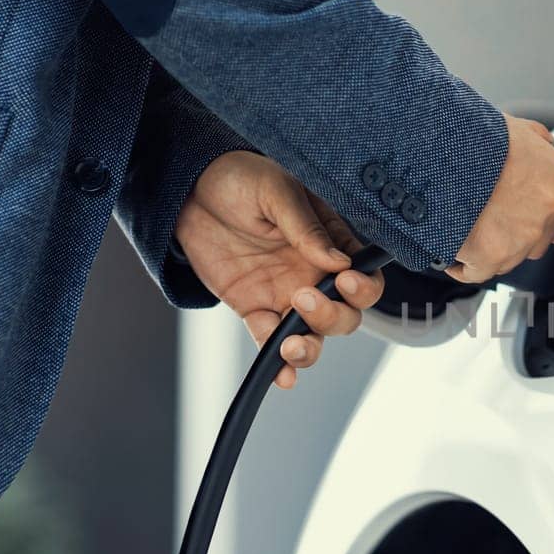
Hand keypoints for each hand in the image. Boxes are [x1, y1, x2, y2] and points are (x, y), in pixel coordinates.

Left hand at [175, 151, 383, 388]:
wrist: (188, 189)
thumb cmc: (241, 178)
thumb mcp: (277, 190)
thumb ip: (307, 227)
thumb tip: (338, 261)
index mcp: (332, 242)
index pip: (365, 276)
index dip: (364, 288)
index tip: (345, 282)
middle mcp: (315, 274)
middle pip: (345, 314)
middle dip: (333, 318)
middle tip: (303, 300)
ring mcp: (286, 294)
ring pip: (313, 335)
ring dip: (310, 348)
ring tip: (291, 346)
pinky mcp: (254, 308)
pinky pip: (270, 341)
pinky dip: (277, 363)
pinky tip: (281, 376)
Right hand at [446, 114, 553, 282]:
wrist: (433, 151)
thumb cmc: (472, 136)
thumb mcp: (519, 128)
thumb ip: (542, 147)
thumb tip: (546, 152)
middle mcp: (547, 213)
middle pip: (542, 242)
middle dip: (522, 231)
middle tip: (495, 208)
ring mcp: (520, 239)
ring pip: (511, 258)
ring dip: (493, 244)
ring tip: (470, 216)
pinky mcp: (489, 258)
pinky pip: (478, 272)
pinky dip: (465, 263)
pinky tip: (455, 242)